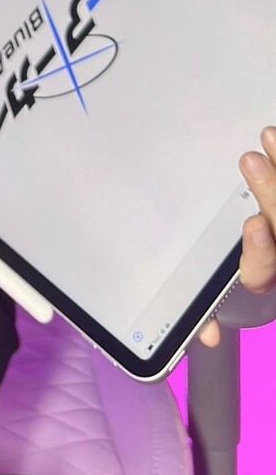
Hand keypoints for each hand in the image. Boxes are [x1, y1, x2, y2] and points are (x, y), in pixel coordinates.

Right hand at [195, 125, 275, 348]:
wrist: (268, 251)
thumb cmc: (249, 270)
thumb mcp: (229, 299)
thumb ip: (209, 312)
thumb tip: (206, 337)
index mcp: (264, 277)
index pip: (262, 270)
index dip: (261, 251)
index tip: (254, 226)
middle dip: (269, 194)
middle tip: (252, 163)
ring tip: (268, 139)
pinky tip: (275, 137)